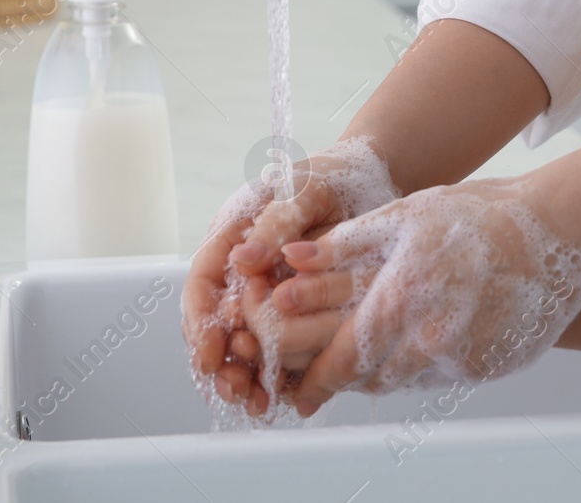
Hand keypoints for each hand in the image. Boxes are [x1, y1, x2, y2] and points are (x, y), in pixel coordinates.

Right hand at [181, 136, 398, 418]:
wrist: (379, 181)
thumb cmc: (334, 177)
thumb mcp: (306, 190)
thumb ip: (275, 222)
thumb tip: (242, 260)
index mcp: (233, 240)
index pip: (203, 286)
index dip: (201, 323)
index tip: (211, 353)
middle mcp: (246, 273)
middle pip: (218, 325)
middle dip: (222, 363)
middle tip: (236, 390)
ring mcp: (272, 295)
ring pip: (247, 344)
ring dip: (248, 377)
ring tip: (257, 404)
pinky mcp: (301, 313)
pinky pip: (284, 349)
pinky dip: (281, 376)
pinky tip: (288, 398)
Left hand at [271, 176, 580, 416]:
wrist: (556, 233)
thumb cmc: (478, 216)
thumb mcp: (405, 216)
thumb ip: (343, 243)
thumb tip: (289, 257)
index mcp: (402, 299)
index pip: (342, 357)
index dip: (313, 377)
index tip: (295, 388)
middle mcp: (430, 338)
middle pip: (368, 378)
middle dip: (338, 381)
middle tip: (316, 382)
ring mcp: (462, 358)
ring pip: (401, 382)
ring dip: (375, 375)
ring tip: (360, 361)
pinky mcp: (487, 367)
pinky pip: (437, 378)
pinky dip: (415, 368)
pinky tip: (410, 347)